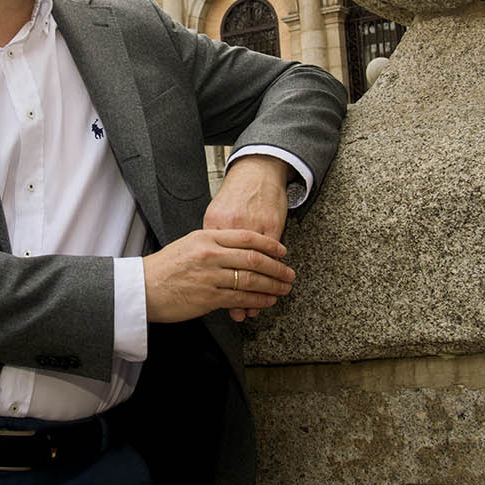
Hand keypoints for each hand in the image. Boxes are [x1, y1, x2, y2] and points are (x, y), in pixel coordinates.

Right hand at [142, 228, 294, 323]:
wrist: (141, 288)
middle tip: (289, 273)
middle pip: (253, 259)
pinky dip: (257, 300)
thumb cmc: (163, 268)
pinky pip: (240, 298)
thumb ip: (212, 245)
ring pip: (250, 279)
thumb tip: (237, 251)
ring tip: (283, 288)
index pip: (246, 237)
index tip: (282, 251)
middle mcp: (210, 254)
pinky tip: (267, 301)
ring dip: (272, 285)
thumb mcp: (188, 245)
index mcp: (206, 237)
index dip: (268, 245)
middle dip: (276, 268)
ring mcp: (210, 276)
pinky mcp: (208, 297)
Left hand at [204, 155, 290, 319]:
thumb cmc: (234, 198)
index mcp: (212, 228)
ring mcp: (251, 226)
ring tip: (265, 302)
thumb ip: (212, 244)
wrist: (255, 172)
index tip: (224, 305)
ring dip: (260, 287)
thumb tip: (209, 274)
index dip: (219, 287)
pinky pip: (271, 255)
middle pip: (234, 269)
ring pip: (254, 265)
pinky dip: (272, 270)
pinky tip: (275, 281)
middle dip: (241, 294)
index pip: (214, 266)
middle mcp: (229, 228)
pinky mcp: (271, 224)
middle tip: (246, 312)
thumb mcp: (215, 219)